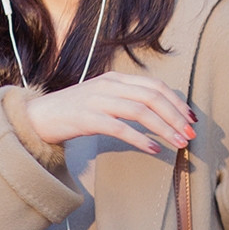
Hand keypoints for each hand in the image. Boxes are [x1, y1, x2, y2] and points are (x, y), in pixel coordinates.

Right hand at [24, 72, 195, 154]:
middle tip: (190, 134)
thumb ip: (125, 99)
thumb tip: (157, 112)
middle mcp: (109, 86)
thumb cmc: (72, 112)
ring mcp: (97, 101)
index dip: (177, 102)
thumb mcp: (101, 98)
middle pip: (152, 97)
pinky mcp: (87, 119)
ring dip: (164, 128)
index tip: (191, 119)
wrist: (38, 117)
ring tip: (178, 143)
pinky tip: (153, 149)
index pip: (155, 86)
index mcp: (115, 79)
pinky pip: (120, 128)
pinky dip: (140, 139)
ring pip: (141, 111)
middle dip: (176, 116)